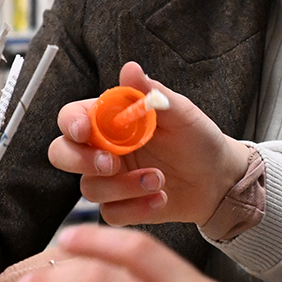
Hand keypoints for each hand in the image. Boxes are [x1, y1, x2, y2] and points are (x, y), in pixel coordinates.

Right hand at [46, 61, 250, 227]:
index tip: (84, 131)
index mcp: (108, 121)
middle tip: (111, 163)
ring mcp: (110, 181)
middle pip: (62, 154)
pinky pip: (110, 213)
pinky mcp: (122, 207)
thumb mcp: (180, 112)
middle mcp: (102, 150)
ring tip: (159, 179)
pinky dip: (136, 208)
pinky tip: (161, 198)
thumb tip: (131, 68)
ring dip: (123, 186)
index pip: (72, 118)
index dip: (70, 123)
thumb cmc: (197, 139)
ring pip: (89, 189)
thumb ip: (150, 92)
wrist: (219, 178)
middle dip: (80, 161)